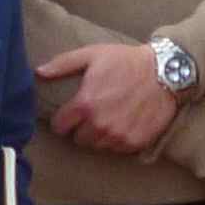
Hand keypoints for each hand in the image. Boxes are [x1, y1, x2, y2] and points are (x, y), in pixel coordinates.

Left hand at [41, 39, 177, 156]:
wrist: (166, 72)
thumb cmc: (126, 61)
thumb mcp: (92, 55)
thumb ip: (63, 64)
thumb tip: (38, 72)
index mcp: (85, 105)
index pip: (60, 127)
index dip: (64, 119)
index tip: (71, 113)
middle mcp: (100, 125)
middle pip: (78, 139)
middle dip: (82, 128)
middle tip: (94, 113)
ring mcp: (118, 136)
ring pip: (97, 146)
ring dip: (100, 135)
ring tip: (110, 117)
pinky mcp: (134, 143)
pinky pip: (117, 149)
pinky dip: (118, 139)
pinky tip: (124, 122)